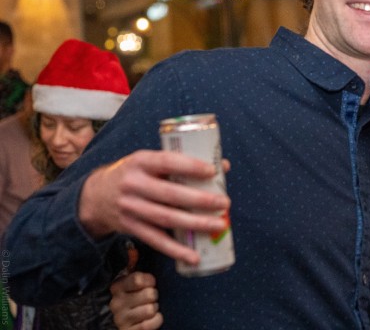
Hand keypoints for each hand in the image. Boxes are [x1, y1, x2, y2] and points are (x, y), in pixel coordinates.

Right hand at [78, 150, 230, 264]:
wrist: (96, 196)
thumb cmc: (136, 174)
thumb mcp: (150, 161)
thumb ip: (181, 163)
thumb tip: (223, 167)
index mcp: (140, 162)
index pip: (166, 162)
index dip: (190, 167)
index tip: (212, 171)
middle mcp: (133, 185)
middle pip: (170, 194)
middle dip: (200, 200)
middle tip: (224, 203)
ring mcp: (130, 208)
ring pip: (166, 219)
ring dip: (194, 224)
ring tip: (218, 225)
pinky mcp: (130, 228)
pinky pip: (155, 240)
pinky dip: (175, 250)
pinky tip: (194, 256)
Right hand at [110, 271, 162, 329]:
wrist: (135, 323)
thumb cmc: (141, 298)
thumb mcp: (138, 283)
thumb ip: (138, 270)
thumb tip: (133, 252)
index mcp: (117, 287)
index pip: (138, 279)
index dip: (150, 281)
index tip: (151, 284)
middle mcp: (115, 302)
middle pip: (149, 294)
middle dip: (154, 296)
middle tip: (151, 299)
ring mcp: (120, 319)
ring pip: (150, 309)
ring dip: (155, 309)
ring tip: (150, 309)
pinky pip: (149, 324)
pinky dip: (156, 321)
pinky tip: (152, 319)